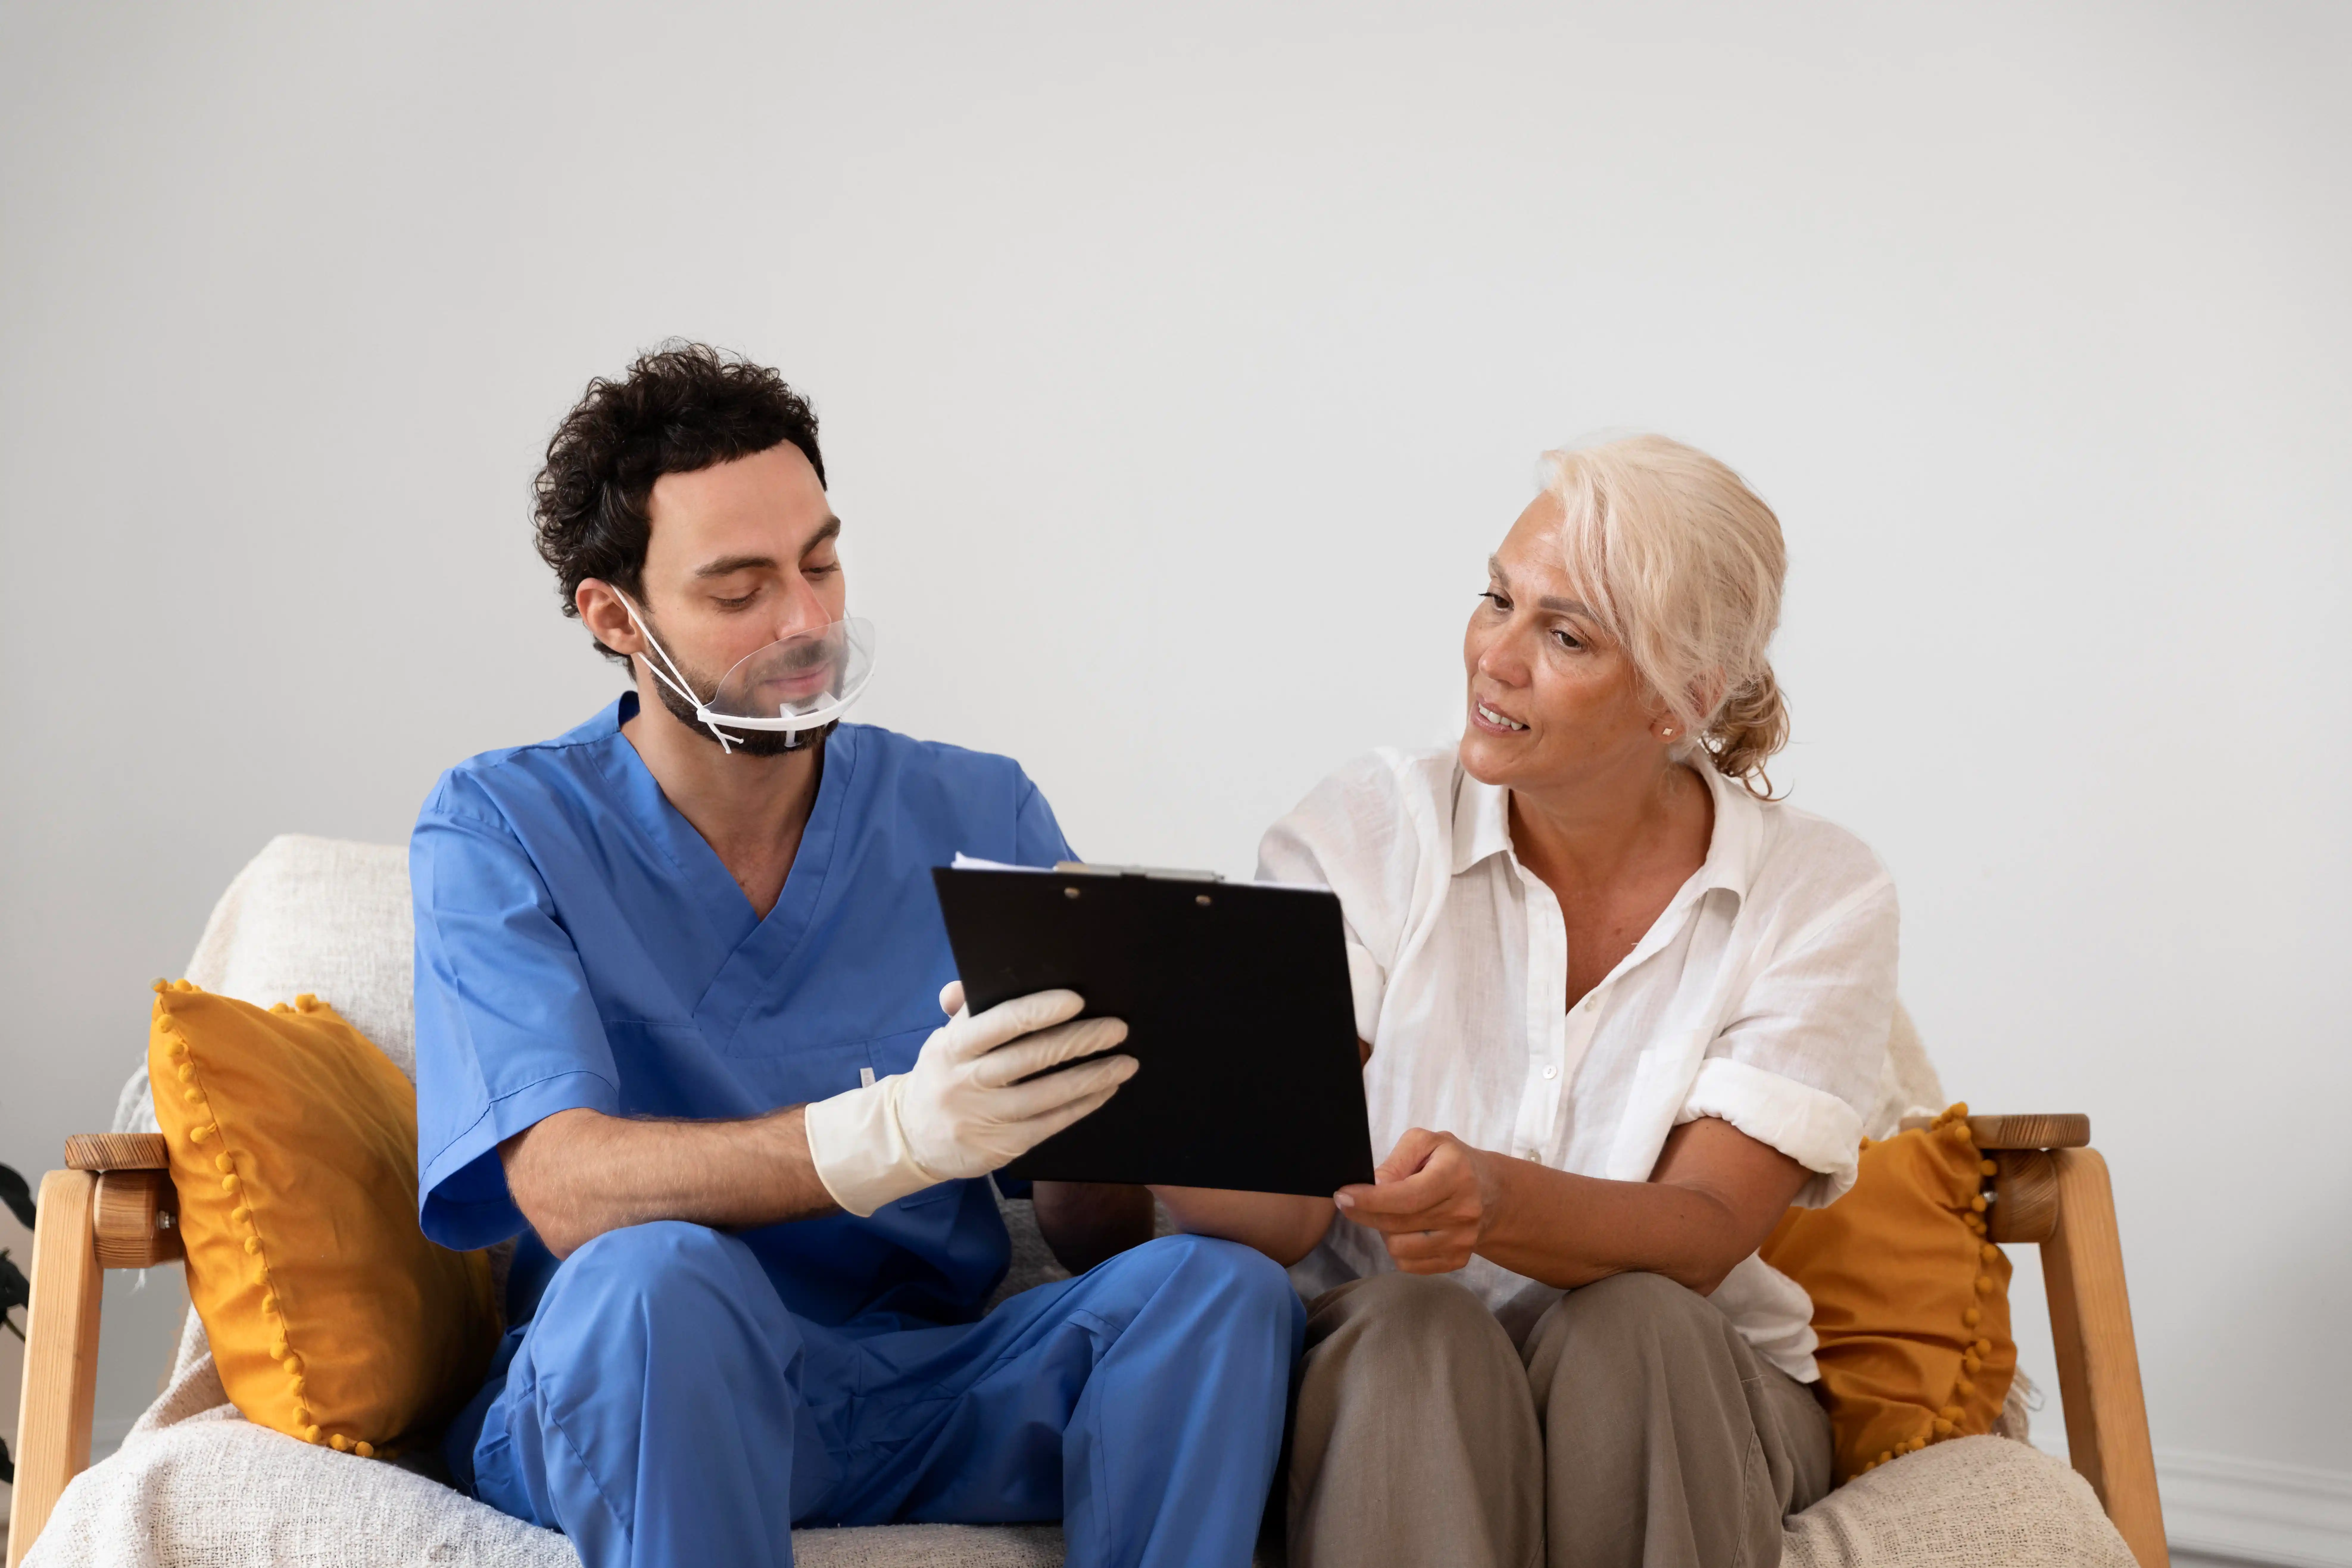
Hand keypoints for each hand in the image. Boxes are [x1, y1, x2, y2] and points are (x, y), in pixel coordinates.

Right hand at [900, 983, 1133, 1179]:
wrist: (912, 1138)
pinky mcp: (1002, 1145)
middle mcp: (966, 1081)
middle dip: (1079, 1040)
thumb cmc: (943, 1076)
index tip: (1075, 1000)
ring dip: (1092, 1076)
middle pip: (1030, 1057)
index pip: (997, 1022)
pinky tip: (1106, 1089)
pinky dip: (1083, 1105)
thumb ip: (963, 1012)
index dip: (1038, 1010)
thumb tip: (964, 985)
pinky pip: (1051, 1122)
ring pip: (1047, 1094)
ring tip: (1126, 1062)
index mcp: (952, 1046)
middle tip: (1117, 1027)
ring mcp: (984, 1117)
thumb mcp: (943, 1041)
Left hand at [1333, 1127, 1500, 1273]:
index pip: (1405, 1197)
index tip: (1342, 1195)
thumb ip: (1397, 1160)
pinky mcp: (1458, 1260)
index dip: (1369, 1199)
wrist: (1491, 1192)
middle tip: (1350, 1201)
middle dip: (1364, 1213)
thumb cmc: (1451, 1162)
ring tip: (1388, 1213)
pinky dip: (1397, 1249)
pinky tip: (1402, 1230)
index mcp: (1455, 1175)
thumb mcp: (1425, 1143)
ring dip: (1382, 1231)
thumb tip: (1374, 1185)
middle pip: (1397, 1224)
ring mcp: (1463, 1240)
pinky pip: (1410, 1266)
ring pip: (1399, 1249)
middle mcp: (1463, 1211)